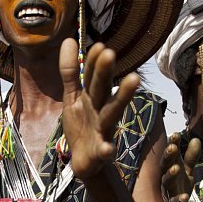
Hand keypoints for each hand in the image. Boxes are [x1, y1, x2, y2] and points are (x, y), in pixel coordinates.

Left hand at [59, 39, 138, 178]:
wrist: (85, 161)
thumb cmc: (82, 125)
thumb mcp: (72, 96)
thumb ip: (71, 71)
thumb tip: (69, 40)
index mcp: (92, 98)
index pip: (93, 76)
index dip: (94, 62)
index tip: (99, 45)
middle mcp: (100, 110)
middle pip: (103, 90)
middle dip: (105, 72)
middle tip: (110, 53)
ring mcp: (103, 131)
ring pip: (111, 113)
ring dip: (121, 99)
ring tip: (133, 80)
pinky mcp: (100, 153)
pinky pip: (105, 151)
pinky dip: (107, 149)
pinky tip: (108, 148)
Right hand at [161, 133, 200, 201]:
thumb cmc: (179, 186)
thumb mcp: (187, 170)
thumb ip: (191, 156)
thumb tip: (196, 139)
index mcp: (170, 167)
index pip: (170, 154)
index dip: (172, 144)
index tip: (175, 134)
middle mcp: (166, 178)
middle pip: (165, 165)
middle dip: (168, 156)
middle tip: (172, 147)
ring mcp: (168, 191)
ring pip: (167, 182)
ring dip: (170, 175)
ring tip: (176, 168)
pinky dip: (179, 199)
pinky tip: (185, 197)